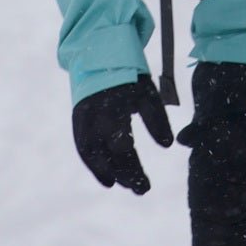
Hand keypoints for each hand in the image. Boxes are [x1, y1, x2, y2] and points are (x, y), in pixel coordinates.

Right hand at [72, 76, 174, 193]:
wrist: (98, 56)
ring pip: (93, 155)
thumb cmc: (128, 76)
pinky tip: (108, 180)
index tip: (145, 185)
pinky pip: (83, 148)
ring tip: (125, 186)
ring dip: (109, 173)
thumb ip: (156, 119)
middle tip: (142, 189)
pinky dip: (94, 166)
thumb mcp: (147, 93)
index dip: (134, 169)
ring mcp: (83, 120)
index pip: (123, 147)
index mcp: (113, 111)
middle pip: (108, 155)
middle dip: (125, 174)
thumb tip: (168, 145)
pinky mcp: (77, 120)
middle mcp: (94, 119)